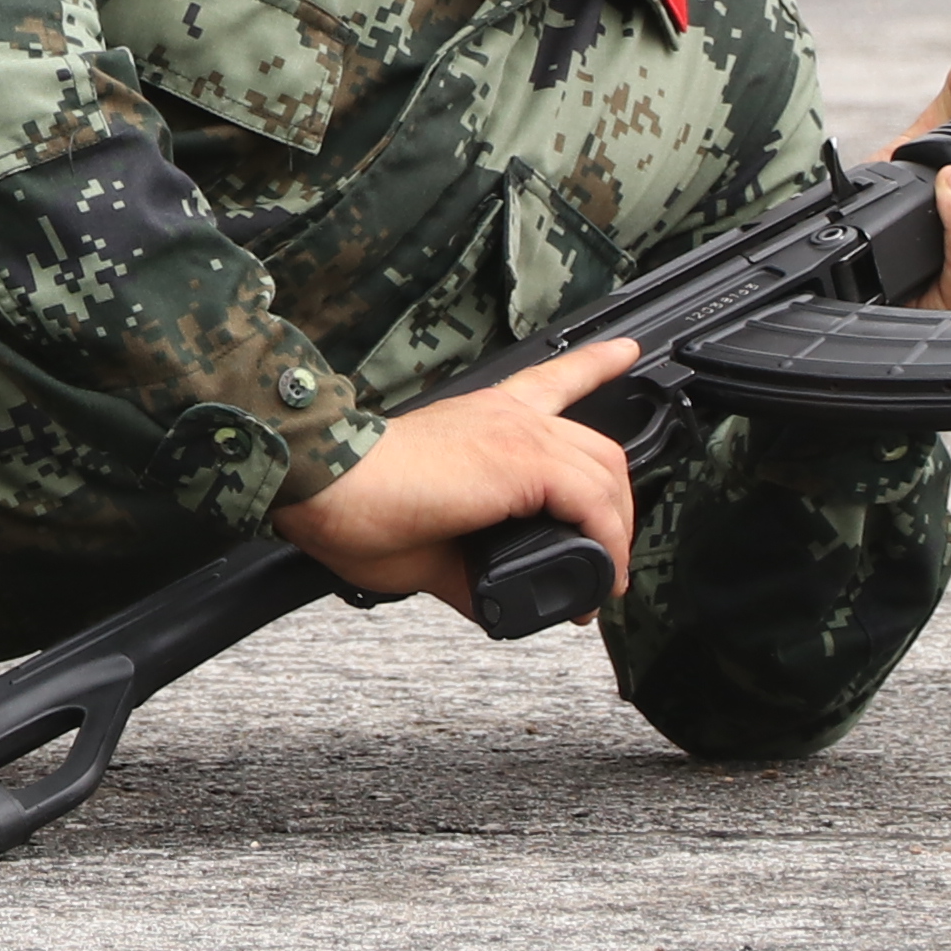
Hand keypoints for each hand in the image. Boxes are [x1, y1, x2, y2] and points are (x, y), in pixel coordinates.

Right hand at [272, 337, 641, 615]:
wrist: (326, 485)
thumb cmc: (356, 508)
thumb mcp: (429, 544)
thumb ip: (469, 562)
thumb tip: (494, 600)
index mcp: (485, 418)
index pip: (552, 379)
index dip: (595, 363)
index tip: (625, 350)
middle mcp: (508, 415)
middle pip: (598, 448)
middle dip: (618, 507)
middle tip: (611, 557)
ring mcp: (518, 432)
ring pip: (606, 474)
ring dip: (617, 533)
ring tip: (606, 581)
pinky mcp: (522, 459)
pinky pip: (593, 502)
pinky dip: (608, 544)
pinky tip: (601, 576)